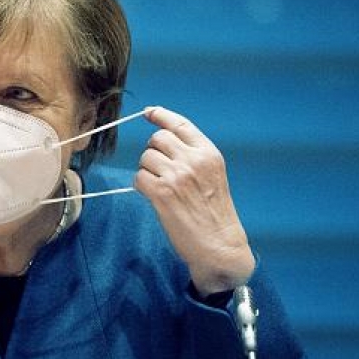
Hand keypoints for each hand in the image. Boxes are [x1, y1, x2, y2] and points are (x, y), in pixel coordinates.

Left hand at [134, 106, 254, 295]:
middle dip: (153, 152)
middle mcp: (194, 160)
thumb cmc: (214, 214)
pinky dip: (141, 186)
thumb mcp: (213, 175)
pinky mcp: (162, 192)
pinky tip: (153, 197)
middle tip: (160, 171)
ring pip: (145, 158)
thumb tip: (162, 139)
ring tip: (161, 188)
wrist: (219, 246)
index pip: (180, 124)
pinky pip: (138, 178)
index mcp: (209, 153)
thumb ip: (193, 156)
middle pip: (157, 139)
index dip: (161, 115)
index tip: (149, 112)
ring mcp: (177, 175)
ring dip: (147, 171)